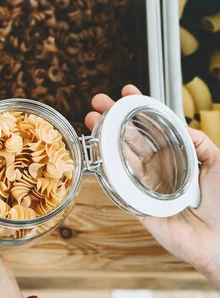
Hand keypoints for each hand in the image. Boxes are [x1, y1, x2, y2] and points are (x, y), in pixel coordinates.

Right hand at [86, 85, 219, 286]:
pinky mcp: (136, 205)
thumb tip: (182, 126)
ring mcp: (144, 186)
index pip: (152, 129)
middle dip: (112, 119)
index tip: (127, 91)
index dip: (138, 110)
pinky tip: (97, 153)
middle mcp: (157, 169)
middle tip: (98, 103)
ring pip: (118, 158)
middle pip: (129, 139)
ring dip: (103, 138)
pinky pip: (118, 186)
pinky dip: (107, 170)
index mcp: (175, 157)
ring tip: (91, 120)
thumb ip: (200, 142)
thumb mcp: (219, 163)